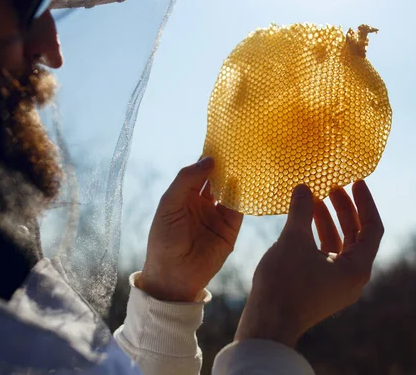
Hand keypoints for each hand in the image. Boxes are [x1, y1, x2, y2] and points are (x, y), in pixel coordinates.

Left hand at [137, 157, 242, 301]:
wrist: (174, 275)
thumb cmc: (164, 238)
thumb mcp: (170, 204)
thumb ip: (187, 180)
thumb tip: (209, 159)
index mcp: (185, 196)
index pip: (199, 171)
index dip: (208, 157)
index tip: (222, 140)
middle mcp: (203, 204)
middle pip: (218, 179)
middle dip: (227, 164)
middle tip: (241, 145)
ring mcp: (218, 216)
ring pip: (231, 191)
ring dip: (238, 177)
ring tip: (249, 159)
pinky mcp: (231, 229)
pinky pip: (240, 208)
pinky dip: (246, 196)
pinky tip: (251, 182)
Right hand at [235, 181, 383, 346]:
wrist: (266, 324)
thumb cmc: (283, 283)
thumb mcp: (293, 240)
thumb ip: (301, 211)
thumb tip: (303, 187)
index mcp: (357, 269)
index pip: (372, 228)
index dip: (365, 202)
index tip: (355, 181)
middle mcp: (352, 278)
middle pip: (356, 235)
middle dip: (344, 209)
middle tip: (332, 186)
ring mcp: (336, 284)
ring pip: (339, 244)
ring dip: (328, 221)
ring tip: (313, 198)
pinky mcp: (320, 287)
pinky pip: (325, 255)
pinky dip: (317, 236)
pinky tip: (302, 220)